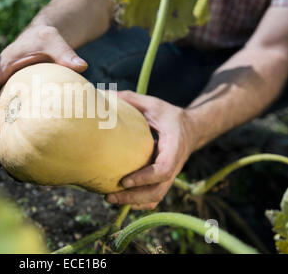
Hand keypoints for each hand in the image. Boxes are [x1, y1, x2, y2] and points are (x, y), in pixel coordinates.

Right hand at [0, 25, 87, 165]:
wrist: (41, 39)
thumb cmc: (45, 39)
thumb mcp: (53, 41)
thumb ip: (64, 52)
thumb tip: (82, 66)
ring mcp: (1, 96)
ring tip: (1, 167)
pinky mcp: (10, 103)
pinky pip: (6, 123)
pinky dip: (8, 139)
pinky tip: (17, 157)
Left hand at [106, 91, 195, 209]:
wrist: (192, 128)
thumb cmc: (169, 115)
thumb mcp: (153, 104)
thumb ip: (131, 99)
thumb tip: (104, 94)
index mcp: (174, 146)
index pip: (163, 169)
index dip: (145, 178)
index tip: (124, 180)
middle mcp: (175, 165)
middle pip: (158, 190)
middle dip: (133, 197)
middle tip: (109, 196)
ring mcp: (171, 175)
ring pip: (155, 197)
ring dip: (133, 202)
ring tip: (109, 199)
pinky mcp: (165, 180)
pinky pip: (154, 197)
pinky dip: (139, 202)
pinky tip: (120, 200)